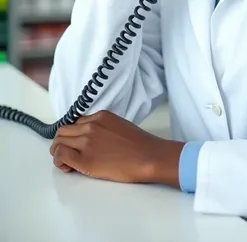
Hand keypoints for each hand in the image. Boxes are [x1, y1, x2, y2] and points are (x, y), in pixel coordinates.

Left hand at [50, 110, 183, 185]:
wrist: (148, 156)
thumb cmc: (140, 145)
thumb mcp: (119, 126)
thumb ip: (102, 128)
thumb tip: (91, 139)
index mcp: (100, 116)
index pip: (76, 123)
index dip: (73, 135)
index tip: (77, 144)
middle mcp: (90, 126)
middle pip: (63, 131)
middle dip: (62, 142)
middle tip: (68, 155)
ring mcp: (86, 142)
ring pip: (58, 142)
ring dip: (58, 152)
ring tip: (68, 163)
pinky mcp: (84, 159)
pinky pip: (60, 155)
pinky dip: (59, 161)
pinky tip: (68, 168)